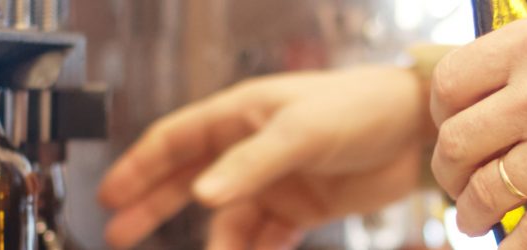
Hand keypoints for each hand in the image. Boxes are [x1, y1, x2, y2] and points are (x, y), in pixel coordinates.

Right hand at [98, 66, 428, 248]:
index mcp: (240, 116)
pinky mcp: (303, 205)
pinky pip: (266, 235)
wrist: (416, 129)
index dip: (140, 166)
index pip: (175, 140)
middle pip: (188, 180)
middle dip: (154, 207)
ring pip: (229, 217)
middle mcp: (251, 148)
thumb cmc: (359, 107)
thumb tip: (202, 196)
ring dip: (218, 241)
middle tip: (122, 233)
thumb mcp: (300, 131)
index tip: (110, 194)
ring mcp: (276, 179)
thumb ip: (252, 164)